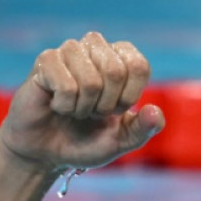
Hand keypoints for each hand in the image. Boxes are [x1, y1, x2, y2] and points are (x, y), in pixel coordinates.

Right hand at [0, 32, 164, 171]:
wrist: (47, 152)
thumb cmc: (85, 141)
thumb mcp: (121, 141)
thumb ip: (143, 129)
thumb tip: (155, 113)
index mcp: (121, 59)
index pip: (138, 66)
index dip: (128, 98)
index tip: (114, 111)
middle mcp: (96, 47)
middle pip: (115, 71)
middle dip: (105, 106)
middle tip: (91, 112)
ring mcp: (70, 51)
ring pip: (91, 81)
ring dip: (83, 108)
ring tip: (74, 109)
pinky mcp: (46, 61)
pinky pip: (66, 86)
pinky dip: (64, 106)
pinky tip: (57, 106)